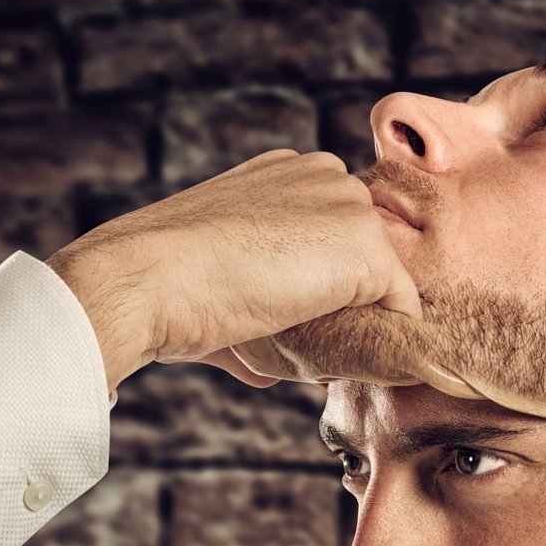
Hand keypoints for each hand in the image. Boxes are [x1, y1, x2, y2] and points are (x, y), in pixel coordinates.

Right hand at [44, 149, 421, 396]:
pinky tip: (337, 358)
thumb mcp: (213, 282)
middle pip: (364, 254)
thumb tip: (264, 373)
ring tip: (312, 353)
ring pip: (381, 282)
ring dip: (358, 321)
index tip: (293, 320)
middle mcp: (322, 174)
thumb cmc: (163, 287)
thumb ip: (253, 312)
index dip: (319, 282)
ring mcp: (348, 208)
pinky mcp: (366, 250)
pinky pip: (399, 308)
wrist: (145, 280)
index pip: (331, 233)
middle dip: (346, 301)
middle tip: (306, 345)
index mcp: (284, 173)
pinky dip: (379, 340)